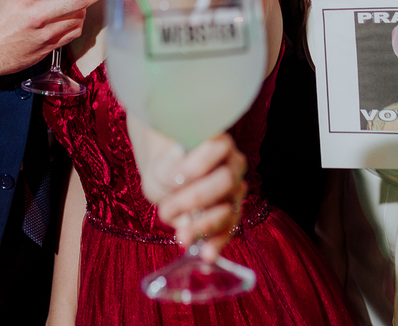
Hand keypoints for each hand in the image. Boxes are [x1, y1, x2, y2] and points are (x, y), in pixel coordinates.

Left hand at [142, 133, 247, 261]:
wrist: (167, 178)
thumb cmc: (166, 164)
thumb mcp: (162, 163)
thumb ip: (169, 168)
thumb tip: (176, 178)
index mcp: (218, 143)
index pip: (219, 147)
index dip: (200, 163)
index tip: (175, 178)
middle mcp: (233, 165)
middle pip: (226, 180)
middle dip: (195, 198)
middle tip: (167, 209)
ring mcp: (235, 192)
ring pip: (228, 209)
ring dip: (202, 225)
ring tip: (180, 236)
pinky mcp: (231, 215)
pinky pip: (229, 230)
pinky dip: (217, 244)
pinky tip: (206, 254)